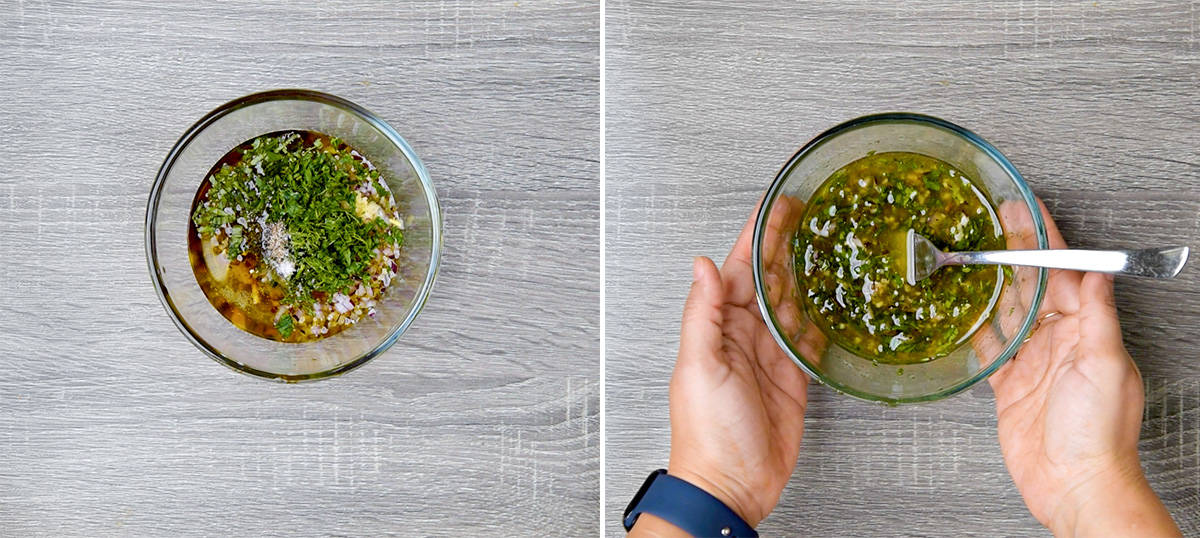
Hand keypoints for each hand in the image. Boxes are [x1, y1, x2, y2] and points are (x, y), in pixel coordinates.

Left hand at [632, 203, 821, 536]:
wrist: (730, 485)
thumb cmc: (707, 433)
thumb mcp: (699, 366)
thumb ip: (702, 313)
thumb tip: (701, 265)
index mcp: (718, 327)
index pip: (739, 269)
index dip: (757, 236)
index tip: (774, 206)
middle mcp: (743, 337)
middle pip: (768, 280)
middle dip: (787, 246)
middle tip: (810, 213)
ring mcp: (769, 357)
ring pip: (790, 305)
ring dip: (805, 276)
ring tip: (826, 245)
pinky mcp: (792, 379)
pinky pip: (808, 341)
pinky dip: (820, 318)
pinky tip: (832, 300)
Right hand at [989, 200, 1179, 535]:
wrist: (1075, 484)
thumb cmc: (1098, 431)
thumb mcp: (1105, 364)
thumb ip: (1099, 315)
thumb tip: (1100, 269)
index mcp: (1087, 330)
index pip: (1064, 272)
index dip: (1044, 240)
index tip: (1026, 211)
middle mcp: (1060, 342)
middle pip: (1032, 285)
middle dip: (1013, 252)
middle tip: (992, 221)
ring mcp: (1033, 362)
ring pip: (1008, 312)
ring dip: (991, 285)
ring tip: (971, 257)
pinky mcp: (1010, 386)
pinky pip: (990, 350)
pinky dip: (976, 330)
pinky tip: (962, 313)